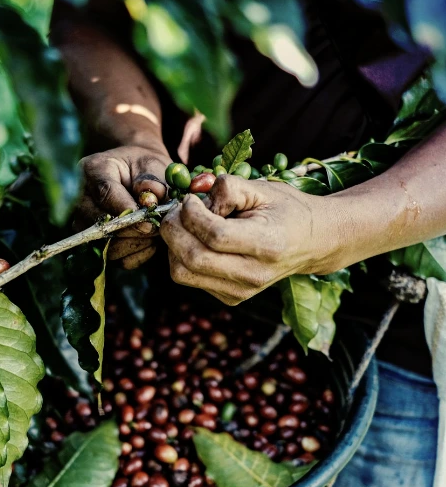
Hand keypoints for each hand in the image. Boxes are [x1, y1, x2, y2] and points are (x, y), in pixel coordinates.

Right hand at [77, 145, 169, 268]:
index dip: (126, 210)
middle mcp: (80, 197)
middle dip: (132, 230)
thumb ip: (153, 180)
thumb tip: (149, 201)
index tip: (148, 222)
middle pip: (100, 222)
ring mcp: (83, 222)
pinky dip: (134, 254)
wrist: (138, 175)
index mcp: (93, 169)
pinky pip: (113, 258)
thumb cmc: (145, 168)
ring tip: (154, 232)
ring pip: (106, 244)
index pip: (105, 193)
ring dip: (135, 244)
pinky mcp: (92, 241)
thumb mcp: (153, 165)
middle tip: (156, 229)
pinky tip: (148, 242)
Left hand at [160, 175, 344, 304]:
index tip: (190, 199)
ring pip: (182, 272)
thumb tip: (194, 199)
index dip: (192, 214)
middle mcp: (252, 274)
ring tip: (186, 224)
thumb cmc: (285, 209)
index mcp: (266, 245)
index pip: (215, 236)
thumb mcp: (262, 189)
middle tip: (177, 209)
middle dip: (173, 229)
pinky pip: (189, 278)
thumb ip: (228, 188)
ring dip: (174, 245)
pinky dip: (183, 256)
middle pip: (192, 258)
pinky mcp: (230, 298)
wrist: (311, 242)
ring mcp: (240, 292)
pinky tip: (197, 240)